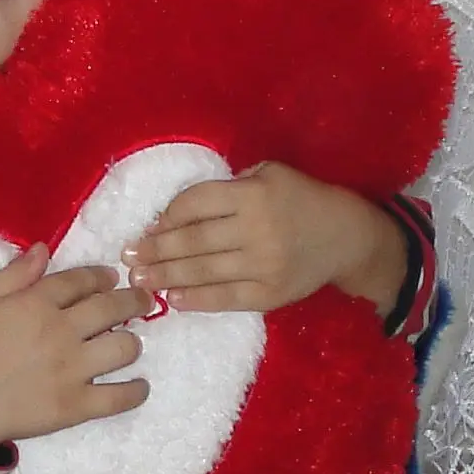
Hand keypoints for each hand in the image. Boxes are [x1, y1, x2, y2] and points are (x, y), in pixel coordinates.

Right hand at [0, 244, 152, 460]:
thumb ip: (15, 274)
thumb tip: (45, 248)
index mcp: (37, 303)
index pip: (81, 281)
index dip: (101, 276)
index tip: (112, 277)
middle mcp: (61, 332)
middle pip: (112, 308)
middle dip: (134, 301)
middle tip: (143, 301)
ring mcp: (72, 370)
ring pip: (124, 348)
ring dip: (133, 342)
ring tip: (130, 343)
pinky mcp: (76, 406)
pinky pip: (119, 397)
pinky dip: (135, 391)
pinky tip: (138, 386)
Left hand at [121, 162, 406, 315]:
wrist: (346, 237)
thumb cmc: (301, 199)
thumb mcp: (270, 174)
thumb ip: (228, 187)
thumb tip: (175, 213)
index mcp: (253, 194)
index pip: (196, 203)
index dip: (167, 215)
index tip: (147, 226)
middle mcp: (256, 229)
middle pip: (193, 240)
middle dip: (155, 249)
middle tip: (127, 256)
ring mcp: (263, 265)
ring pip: (203, 271)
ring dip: (166, 276)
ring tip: (138, 278)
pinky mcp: (270, 294)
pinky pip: (225, 299)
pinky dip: (196, 300)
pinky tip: (172, 299)